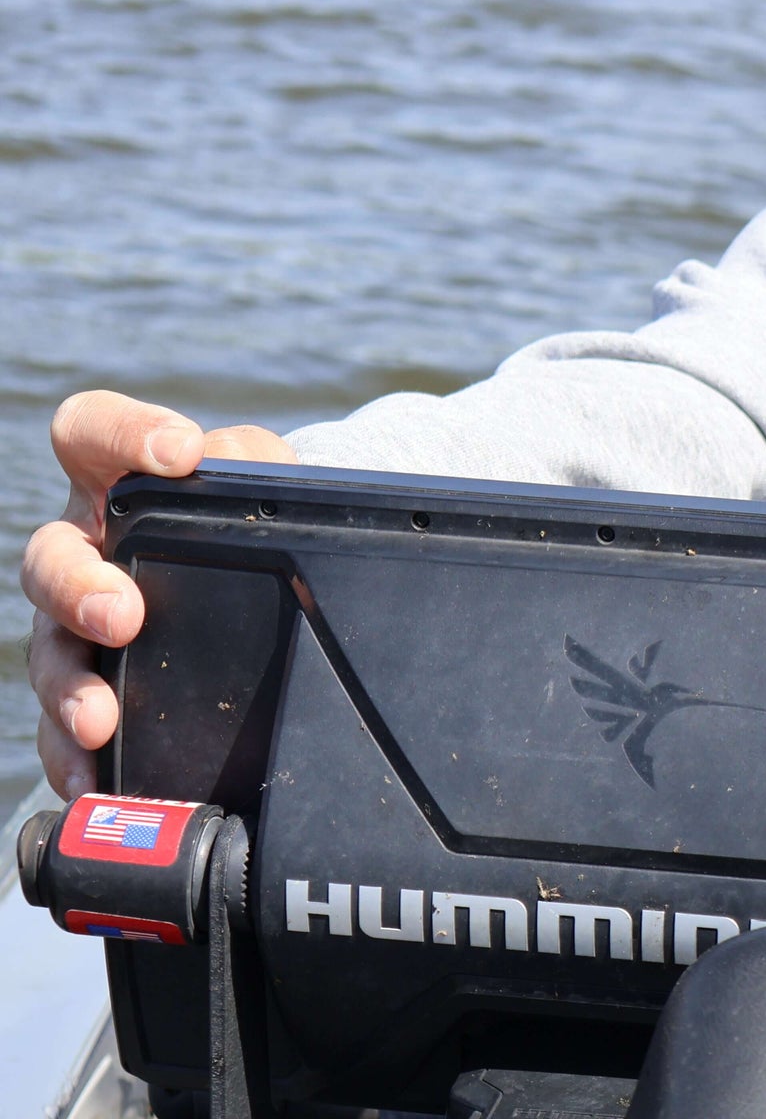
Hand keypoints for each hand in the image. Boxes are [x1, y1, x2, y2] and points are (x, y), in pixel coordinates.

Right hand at [20, 391, 295, 796]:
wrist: (267, 587)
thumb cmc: (244, 522)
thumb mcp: (260, 482)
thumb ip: (253, 464)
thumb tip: (247, 467)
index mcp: (115, 482)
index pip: (88, 431)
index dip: (121, 434)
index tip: (179, 454)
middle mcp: (84, 552)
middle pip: (49, 562)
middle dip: (79, 590)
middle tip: (123, 614)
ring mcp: (79, 628)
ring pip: (51, 657)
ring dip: (70, 693)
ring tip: (98, 721)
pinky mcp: (93, 693)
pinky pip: (65, 733)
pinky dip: (75, 760)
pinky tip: (94, 784)